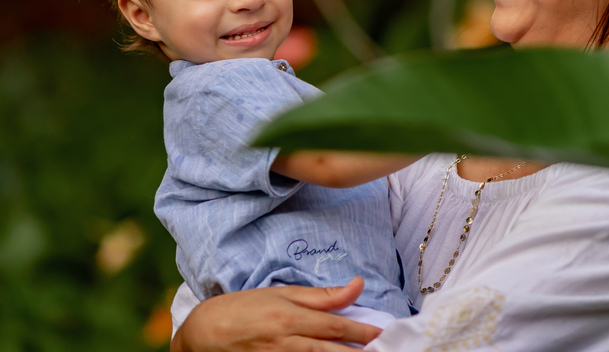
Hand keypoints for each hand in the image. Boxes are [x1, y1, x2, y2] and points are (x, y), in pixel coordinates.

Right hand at [171, 277, 382, 351]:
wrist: (203, 332)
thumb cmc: (245, 307)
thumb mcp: (283, 294)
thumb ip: (322, 296)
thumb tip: (358, 284)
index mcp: (291, 318)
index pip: (335, 328)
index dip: (362, 332)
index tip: (383, 334)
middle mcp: (285, 343)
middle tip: (383, 351)